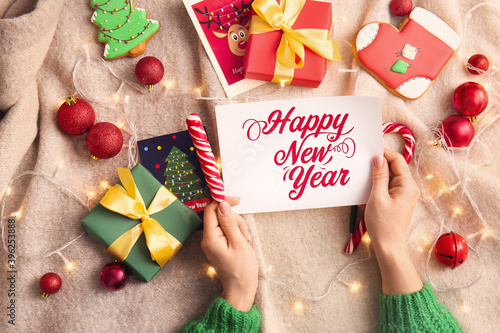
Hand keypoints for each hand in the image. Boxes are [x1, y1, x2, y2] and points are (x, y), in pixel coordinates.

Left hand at [201, 196, 258, 310]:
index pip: (211, 210)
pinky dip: (236, 232)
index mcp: (210, 237)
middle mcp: (207, 238)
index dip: (223, 202)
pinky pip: (226, 230)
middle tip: (244, 233)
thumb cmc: (241, 270)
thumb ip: (230, 222)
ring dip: (238, 226)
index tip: (237, 200)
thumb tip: (222, 204)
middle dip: (235, 219)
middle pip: (219, 215)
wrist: (240, 288)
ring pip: (225, 222)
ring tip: (245, 241)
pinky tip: (243, 241)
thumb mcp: (239, 243)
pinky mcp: (217, 244)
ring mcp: (212, 241)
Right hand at [364, 148, 422, 294]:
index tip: (370, 150)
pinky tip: (367, 185)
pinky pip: (388, 185)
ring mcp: (404, 194)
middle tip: (363, 160)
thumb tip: (378, 158)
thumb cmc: (383, 224)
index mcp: (408, 186)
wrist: (388, 245)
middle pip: (394, 167)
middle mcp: (409, 188)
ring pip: (390, 176)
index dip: (384, 153)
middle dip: (379, 163)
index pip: (397, 161)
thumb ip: (378, 176)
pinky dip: (377, 183)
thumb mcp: (377, 197)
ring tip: (363, 173)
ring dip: (377, 174)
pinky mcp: (397, 200)